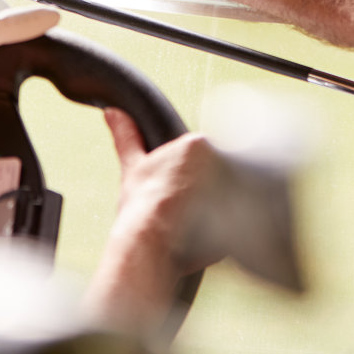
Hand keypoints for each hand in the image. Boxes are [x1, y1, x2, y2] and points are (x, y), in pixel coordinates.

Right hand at [89, 109, 217, 331]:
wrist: (149, 240)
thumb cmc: (142, 205)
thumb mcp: (132, 166)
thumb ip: (126, 136)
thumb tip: (112, 114)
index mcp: (197, 143)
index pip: (200, 155)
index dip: (187, 174)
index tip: (178, 188)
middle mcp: (221, 159)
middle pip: (216, 172)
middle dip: (204, 187)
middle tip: (184, 205)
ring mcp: (233, 186)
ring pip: (227, 194)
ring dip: (215, 205)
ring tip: (193, 221)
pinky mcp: (241, 214)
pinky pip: (236, 219)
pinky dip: (224, 226)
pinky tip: (205, 233)